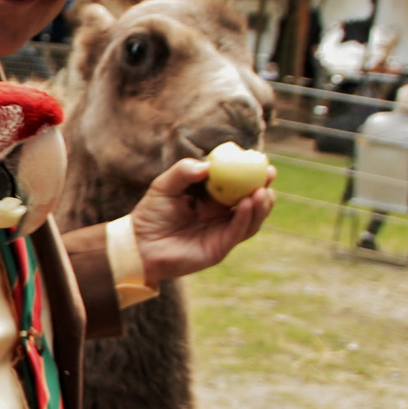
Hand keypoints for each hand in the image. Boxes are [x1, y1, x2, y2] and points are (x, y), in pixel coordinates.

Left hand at [130, 158, 274, 283]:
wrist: (139, 245)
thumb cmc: (150, 214)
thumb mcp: (164, 186)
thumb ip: (183, 172)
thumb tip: (208, 166)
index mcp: (211, 199)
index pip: (238, 185)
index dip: (252, 174)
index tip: (261, 160)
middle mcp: (221, 215)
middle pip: (251, 202)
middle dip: (264, 188)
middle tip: (268, 175)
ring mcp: (222, 232)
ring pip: (251, 219)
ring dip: (260, 205)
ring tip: (262, 191)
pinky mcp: (219, 248)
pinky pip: (237, 232)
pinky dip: (245, 218)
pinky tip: (248, 204)